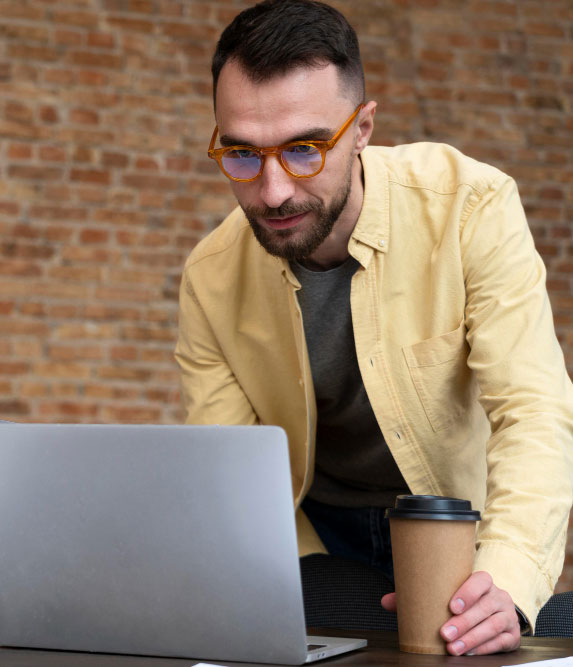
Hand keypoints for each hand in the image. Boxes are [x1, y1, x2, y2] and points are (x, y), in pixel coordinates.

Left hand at [381, 571, 520, 655]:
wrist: (494, 609)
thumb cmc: (463, 601)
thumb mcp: (444, 594)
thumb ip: (417, 596)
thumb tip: (386, 602)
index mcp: (483, 581)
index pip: (479, 581)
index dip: (467, 592)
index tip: (451, 606)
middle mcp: (498, 596)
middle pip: (484, 608)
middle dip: (464, 623)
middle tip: (445, 634)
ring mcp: (507, 615)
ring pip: (493, 626)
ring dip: (472, 638)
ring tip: (453, 648)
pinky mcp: (512, 635)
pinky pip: (501, 642)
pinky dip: (485, 648)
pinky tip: (470, 653)